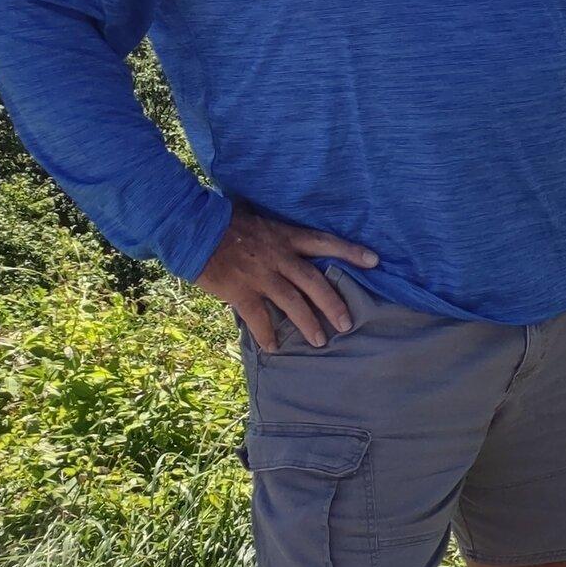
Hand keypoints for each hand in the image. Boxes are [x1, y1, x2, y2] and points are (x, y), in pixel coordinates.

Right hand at [197, 205, 377, 351]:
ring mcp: (260, 275)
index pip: (324, 242)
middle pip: (314, 281)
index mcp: (283, 237)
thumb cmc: (222, 220)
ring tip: (320, 341)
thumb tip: (284, 238)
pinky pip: (258, 318)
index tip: (374, 261)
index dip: (350, 251)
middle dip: (333, 302)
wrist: (191, 227)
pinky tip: (274, 348)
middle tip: (347, 322)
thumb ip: (273, 232)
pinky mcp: (240, 291)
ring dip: (307, 323)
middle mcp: (277, 256)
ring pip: (292, 303)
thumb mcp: (255, 218)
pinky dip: (267, 334)